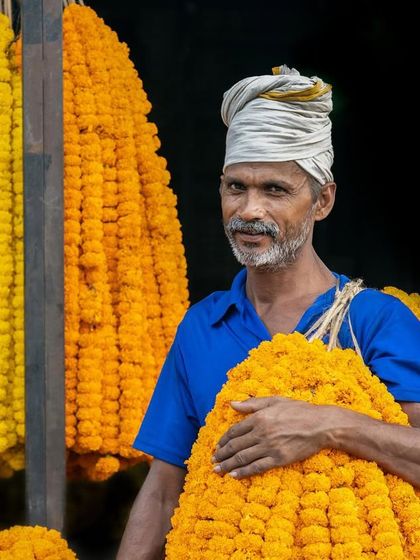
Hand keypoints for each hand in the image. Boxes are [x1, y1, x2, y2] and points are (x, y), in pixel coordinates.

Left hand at [212, 396, 334, 478]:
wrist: (321, 425)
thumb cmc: (298, 410)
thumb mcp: (274, 401)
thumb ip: (252, 403)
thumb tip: (232, 404)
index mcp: (259, 417)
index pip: (234, 431)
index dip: (223, 440)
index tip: (217, 446)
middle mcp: (261, 432)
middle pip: (235, 446)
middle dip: (222, 454)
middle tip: (213, 461)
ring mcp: (269, 447)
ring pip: (243, 458)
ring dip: (228, 465)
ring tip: (218, 470)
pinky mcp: (279, 459)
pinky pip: (257, 467)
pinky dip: (243, 472)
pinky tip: (234, 475)